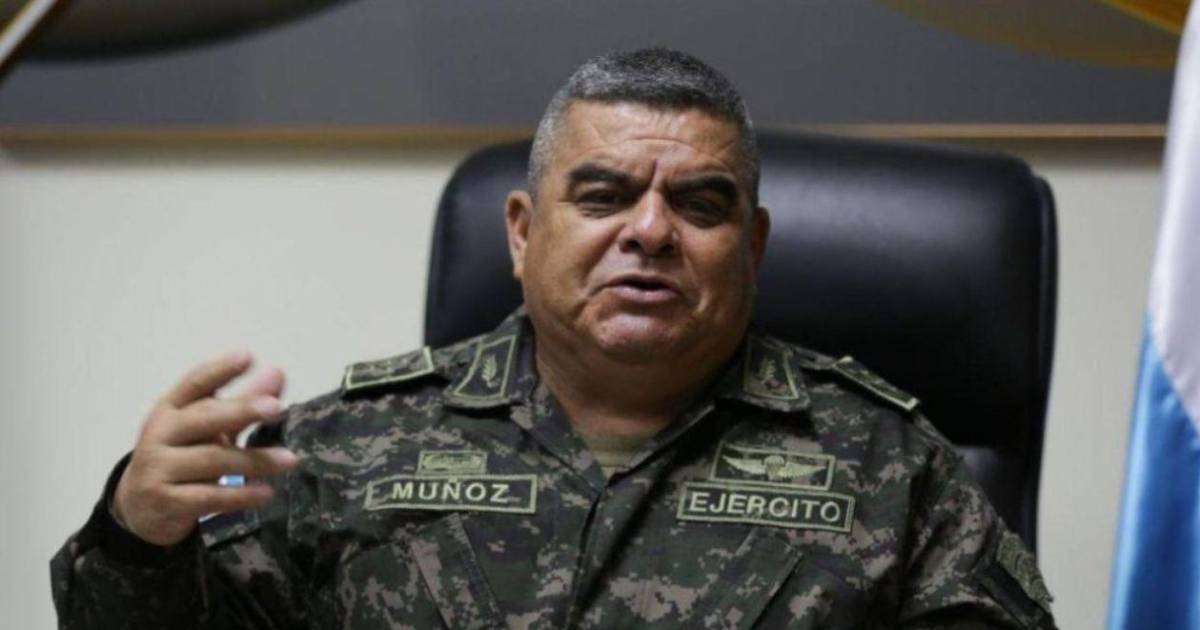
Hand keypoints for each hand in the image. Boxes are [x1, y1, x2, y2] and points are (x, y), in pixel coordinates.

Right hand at [111, 351, 298, 546]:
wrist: (139, 509)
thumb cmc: (181, 456)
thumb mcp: (206, 429)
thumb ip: (241, 402)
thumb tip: (278, 373)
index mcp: (170, 409)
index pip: (194, 384)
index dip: (219, 370)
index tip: (248, 356)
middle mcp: (160, 434)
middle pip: (203, 418)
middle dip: (241, 410)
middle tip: (276, 407)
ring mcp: (159, 468)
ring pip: (212, 460)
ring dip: (254, 460)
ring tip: (290, 460)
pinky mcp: (167, 501)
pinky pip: (208, 497)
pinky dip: (240, 495)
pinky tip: (267, 493)